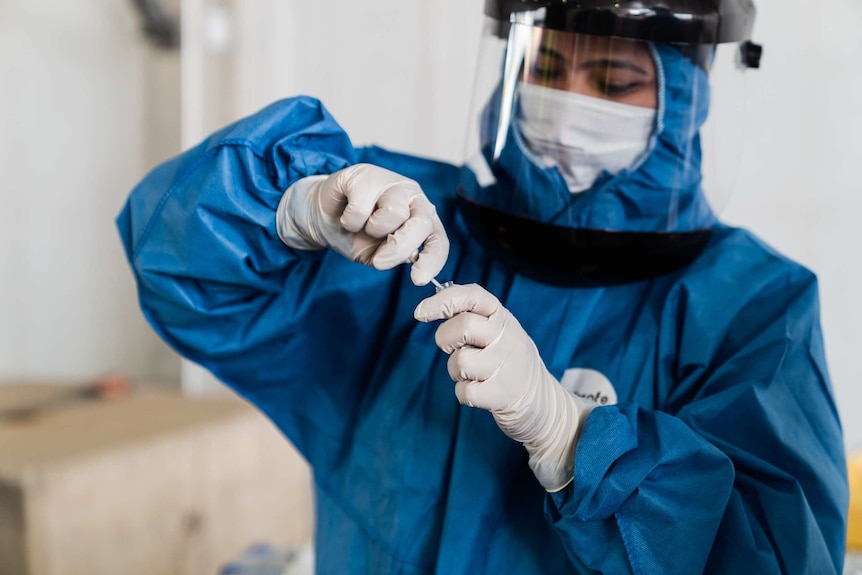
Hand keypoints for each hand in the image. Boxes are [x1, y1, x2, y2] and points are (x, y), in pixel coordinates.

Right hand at [277, 163, 448, 285]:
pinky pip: (361, 208)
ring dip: (372, 230)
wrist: (324, 218)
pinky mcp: (364, 175)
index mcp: (422, 217)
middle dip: (400, 248)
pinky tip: (346, 215)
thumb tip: (411, 256)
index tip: (418, 279)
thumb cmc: (358, 235)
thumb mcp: (379, 254)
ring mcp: (390, 181)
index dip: (432, 260)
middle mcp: (412, 196)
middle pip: (421, 223)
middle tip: (379, 261)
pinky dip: (350, 221)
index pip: (438, 239)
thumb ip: (397, 254)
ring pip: (394, 213)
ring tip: (362, 226)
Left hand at [414, 283, 592, 491]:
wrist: (542, 402)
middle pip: (462, 326)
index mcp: (503, 318)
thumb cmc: (507, 361)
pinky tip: (480, 391)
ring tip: (474, 374)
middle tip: (456, 349)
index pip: (473, 296)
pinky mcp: (503, 394)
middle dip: (446, 340)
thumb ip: (472, 315)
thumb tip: (432, 304)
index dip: (444, 300)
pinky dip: (465, 393)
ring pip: (460, 361)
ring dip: (456, 371)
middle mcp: (508, 337)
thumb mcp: (498, 331)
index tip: (421, 312)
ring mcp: (507, 366)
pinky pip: (464, 391)